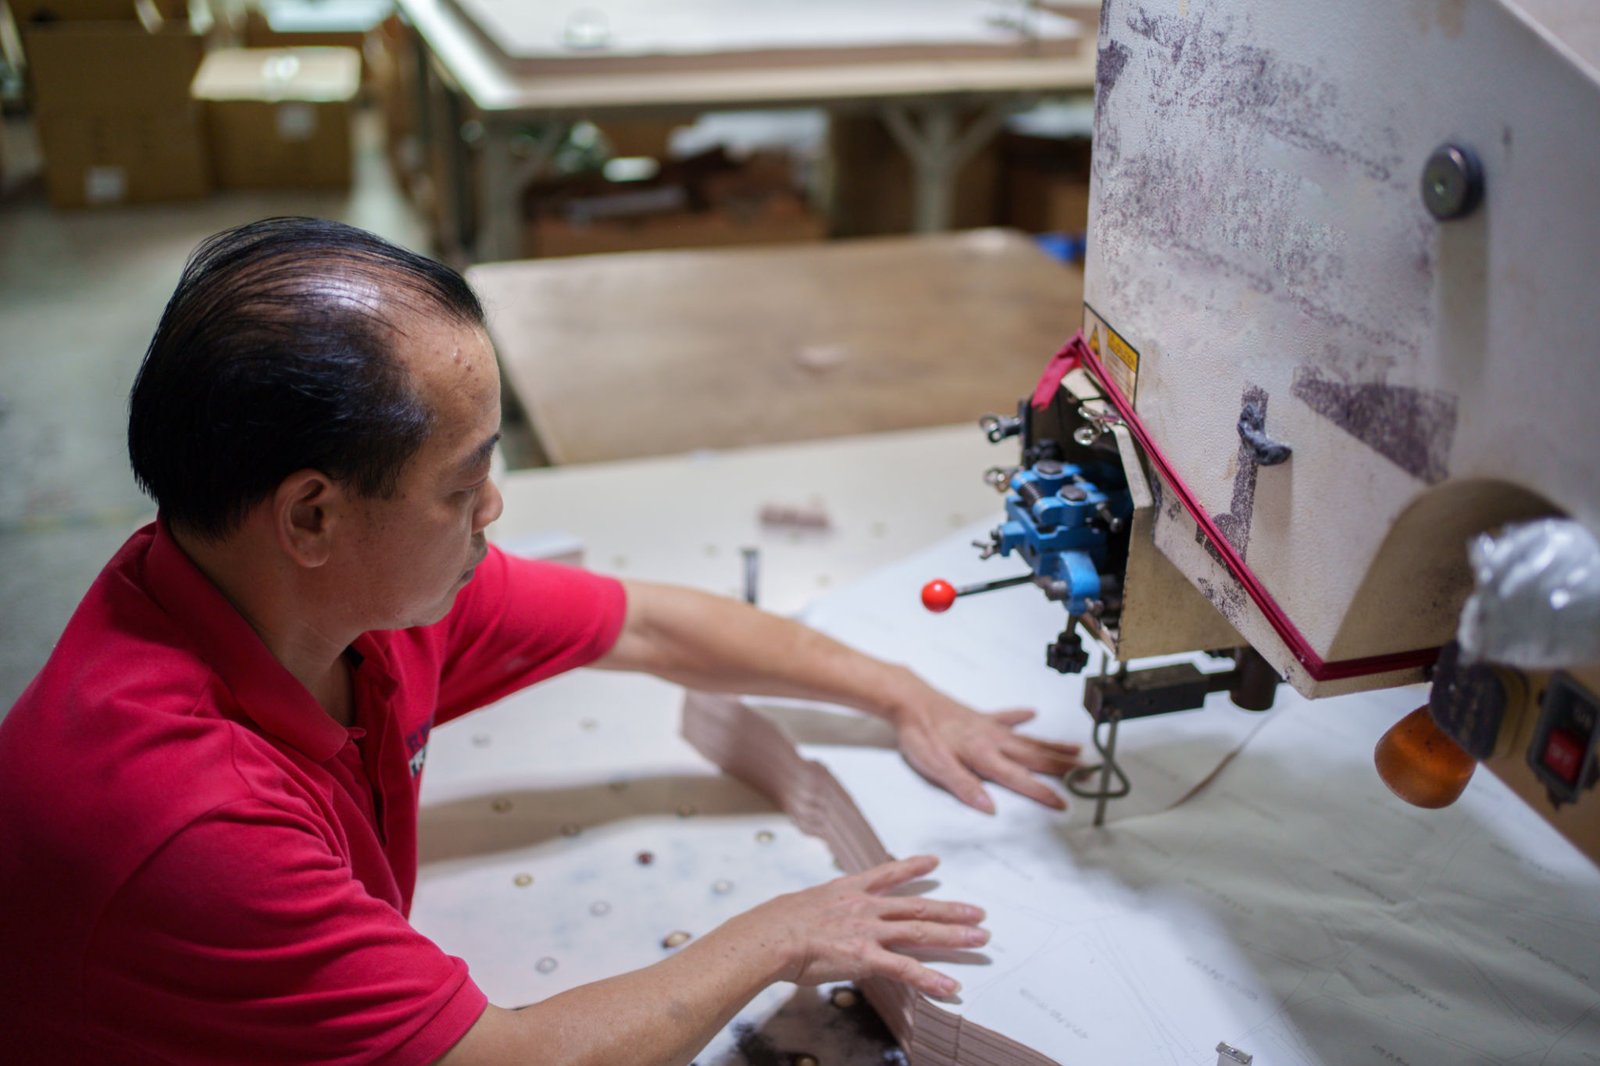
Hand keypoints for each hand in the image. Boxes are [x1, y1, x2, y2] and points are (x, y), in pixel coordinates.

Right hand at [741, 855, 983, 998]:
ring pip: (920, 932)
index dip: (913, 867)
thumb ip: (824, 909)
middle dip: (951, 910)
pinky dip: (929, 979)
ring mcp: (869, 931)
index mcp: (850, 890)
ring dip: (954, 936)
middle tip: (978, 912)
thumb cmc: (777, 924)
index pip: (888, 874)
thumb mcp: (805, 905)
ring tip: (979, 939)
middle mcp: (866, 907)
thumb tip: (823, 919)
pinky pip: (905, 969)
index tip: (934, 861)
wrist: (770, 934)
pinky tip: (950, 987)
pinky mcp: (866, 957)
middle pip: (918, 907)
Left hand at [891, 680, 1080, 813]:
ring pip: (1028, 739)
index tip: (1064, 804)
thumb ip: (964, 787)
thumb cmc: (920, 735)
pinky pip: (1006, 717)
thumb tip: (990, 808)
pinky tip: (1031, 714)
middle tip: (1090, 772)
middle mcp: (993, 740)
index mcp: (984, 756)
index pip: (1019, 779)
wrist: (908, 701)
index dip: (1042, 793)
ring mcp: (988, 727)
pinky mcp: (978, 717)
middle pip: (1034, 757)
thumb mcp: (937, 767)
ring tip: (1077, 751)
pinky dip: (1020, 717)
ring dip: (1053, 746)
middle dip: (1063, 767)